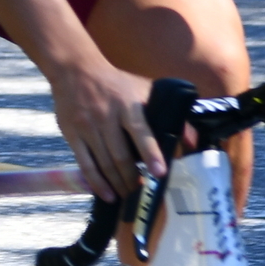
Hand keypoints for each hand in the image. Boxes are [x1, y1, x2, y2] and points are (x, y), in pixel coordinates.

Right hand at [48, 52, 168, 203]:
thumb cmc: (116, 83)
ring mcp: (87, 127)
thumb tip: (192, 140)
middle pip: (120, 155)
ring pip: (104, 163)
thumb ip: (169, 112)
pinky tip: (107, 194)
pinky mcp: (72, 134)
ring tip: (128, 195)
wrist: (76, 70)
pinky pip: (85, 164)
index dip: (151, 153)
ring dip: (118, 183)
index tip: (160, 172)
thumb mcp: (144, 89)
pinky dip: (96, 182)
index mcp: (127, 105)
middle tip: (143, 191)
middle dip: (133, 178)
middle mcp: (106, 116)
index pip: (141, 132)